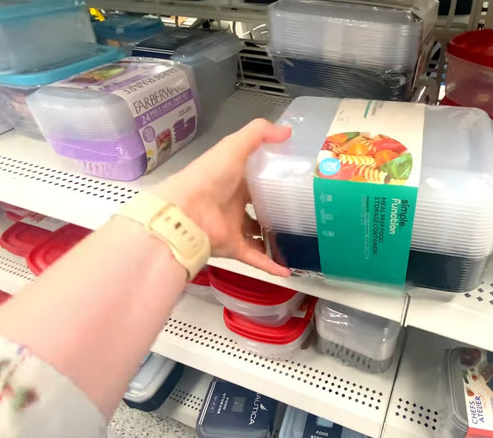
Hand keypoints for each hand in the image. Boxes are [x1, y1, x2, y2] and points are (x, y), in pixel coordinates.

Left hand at [154, 119, 291, 276]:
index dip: (275, 175)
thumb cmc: (210, 177)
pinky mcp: (233, 247)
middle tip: (306, 211)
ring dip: (276, 239)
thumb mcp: (234, 146)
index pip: (257, 176)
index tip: (300, 178)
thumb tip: (287, 131)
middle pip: (260, 206)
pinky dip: (271, 265)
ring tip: (301, 240)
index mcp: (234, 177)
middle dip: (279, 209)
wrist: (186, 212)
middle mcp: (234, 202)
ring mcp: (234, 226)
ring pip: (259, 234)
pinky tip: (289, 271)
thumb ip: (259, 133)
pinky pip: (256, 258)